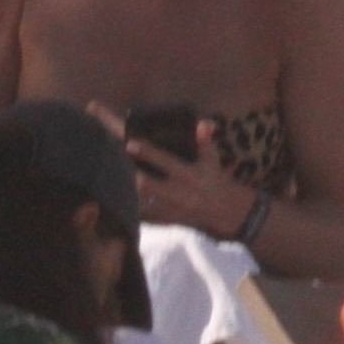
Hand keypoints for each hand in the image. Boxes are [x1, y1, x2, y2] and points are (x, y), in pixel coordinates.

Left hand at [124, 121, 251, 240]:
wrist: (225, 211)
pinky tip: (125, 204)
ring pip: (144, 204)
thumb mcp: (211, 160)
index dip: (147, 152)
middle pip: (147, 186)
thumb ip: (205, 142)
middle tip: (119, 165)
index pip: (165, 161)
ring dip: (130, 194)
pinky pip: (148, 219)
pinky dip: (137, 212)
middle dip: (132, 176)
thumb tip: (204, 123)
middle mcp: (179, 192)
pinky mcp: (169, 221)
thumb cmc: (214, 179)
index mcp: (188, 174)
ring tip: (118, 184)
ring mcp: (173, 209)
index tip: (130, 144)